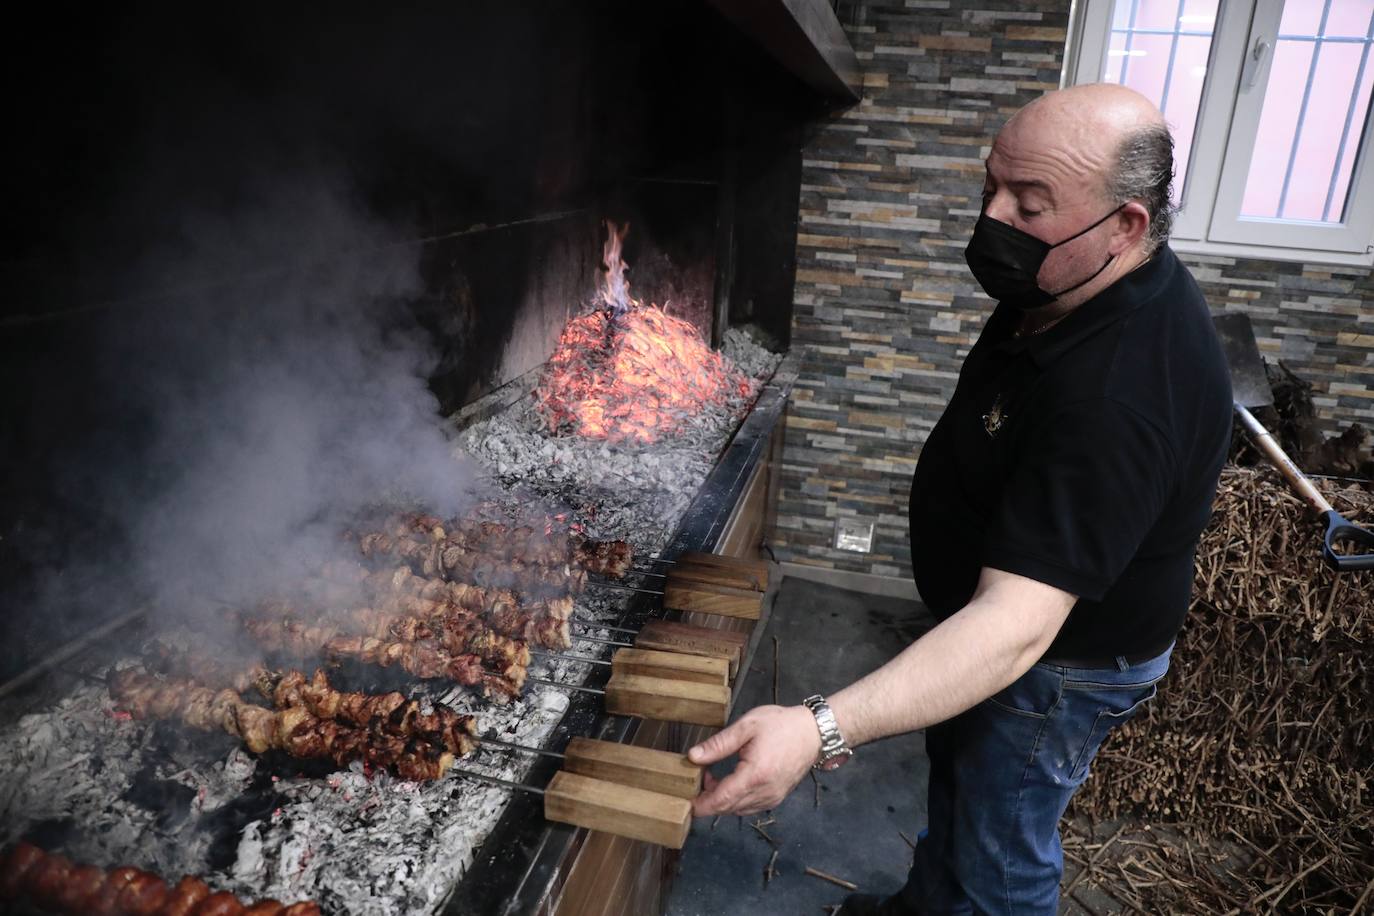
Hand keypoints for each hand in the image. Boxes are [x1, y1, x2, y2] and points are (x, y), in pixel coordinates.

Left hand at [687, 705, 820, 816]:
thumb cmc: (781, 725)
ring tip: (713, 776)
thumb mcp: (746, 727)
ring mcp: (772, 798)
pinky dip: (736, 799)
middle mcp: (764, 793)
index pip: (721, 800)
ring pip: (738, 809)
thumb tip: (693, 756)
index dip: (701, 804)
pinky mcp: (776, 797)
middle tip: (698, 778)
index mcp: (754, 775)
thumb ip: (718, 744)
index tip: (686, 800)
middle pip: (727, 808)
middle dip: (708, 799)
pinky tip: (731, 782)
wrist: (814, 732)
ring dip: (722, 799)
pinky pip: (750, 806)